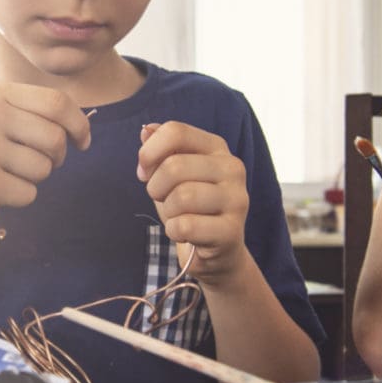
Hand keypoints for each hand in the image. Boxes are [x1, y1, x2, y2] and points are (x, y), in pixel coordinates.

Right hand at [0, 83, 91, 225]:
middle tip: (38, 165)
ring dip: (32, 180)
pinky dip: (17, 198)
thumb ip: (27, 113)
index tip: (82, 142)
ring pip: (44, 170)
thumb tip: (77, 125)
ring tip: (2, 175)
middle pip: (56, 140)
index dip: (79, 124)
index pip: (58, 103)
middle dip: (56, 159)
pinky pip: (28, 194)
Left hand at [139, 121, 253, 281]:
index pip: (176, 132)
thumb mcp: (171, 176)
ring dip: (168, 212)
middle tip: (163, 199)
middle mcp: (233, 168)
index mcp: (217, 148)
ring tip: (177, 217)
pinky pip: (185, 226)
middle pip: (174, 166)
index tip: (144, 172)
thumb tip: (146, 131)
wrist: (217, 251)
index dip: (149, 153)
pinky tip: (185, 234)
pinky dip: (174, 232)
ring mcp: (237, 199)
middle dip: (156, 187)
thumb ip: (160, 151)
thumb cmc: (191, 209)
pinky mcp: (232, 230)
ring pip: (181, 196)